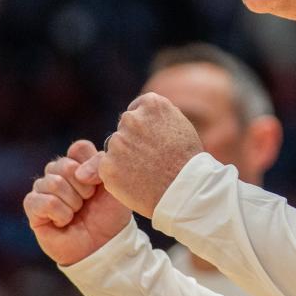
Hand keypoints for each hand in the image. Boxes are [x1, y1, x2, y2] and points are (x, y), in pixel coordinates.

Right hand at [23, 140, 131, 265]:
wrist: (104, 244)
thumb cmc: (110, 214)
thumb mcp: (114, 185)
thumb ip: (101, 165)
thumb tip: (77, 172)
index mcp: (79, 163)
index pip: (79, 148)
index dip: (91, 166)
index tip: (99, 185)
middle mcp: (59, 172)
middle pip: (64, 164)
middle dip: (83, 188)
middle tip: (88, 202)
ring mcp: (43, 188)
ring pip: (53, 183)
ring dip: (72, 203)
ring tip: (77, 213)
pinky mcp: (33, 207)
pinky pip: (42, 201)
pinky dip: (60, 213)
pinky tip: (65, 221)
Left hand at [79, 92, 204, 218]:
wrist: (185, 191)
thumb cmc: (188, 160)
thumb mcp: (180, 126)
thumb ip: (159, 116)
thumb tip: (142, 112)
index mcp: (151, 105)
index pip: (137, 108)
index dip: (145, 125)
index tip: (153, 139)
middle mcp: (131, 119)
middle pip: (125, 127)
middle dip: (133, 140)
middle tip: (151, 158)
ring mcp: (117, 142)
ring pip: (116, 148)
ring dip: (125, 157)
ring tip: (147, 172)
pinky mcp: (107, 165)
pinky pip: (108, 167)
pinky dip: (118, 175)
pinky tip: (136, 182)